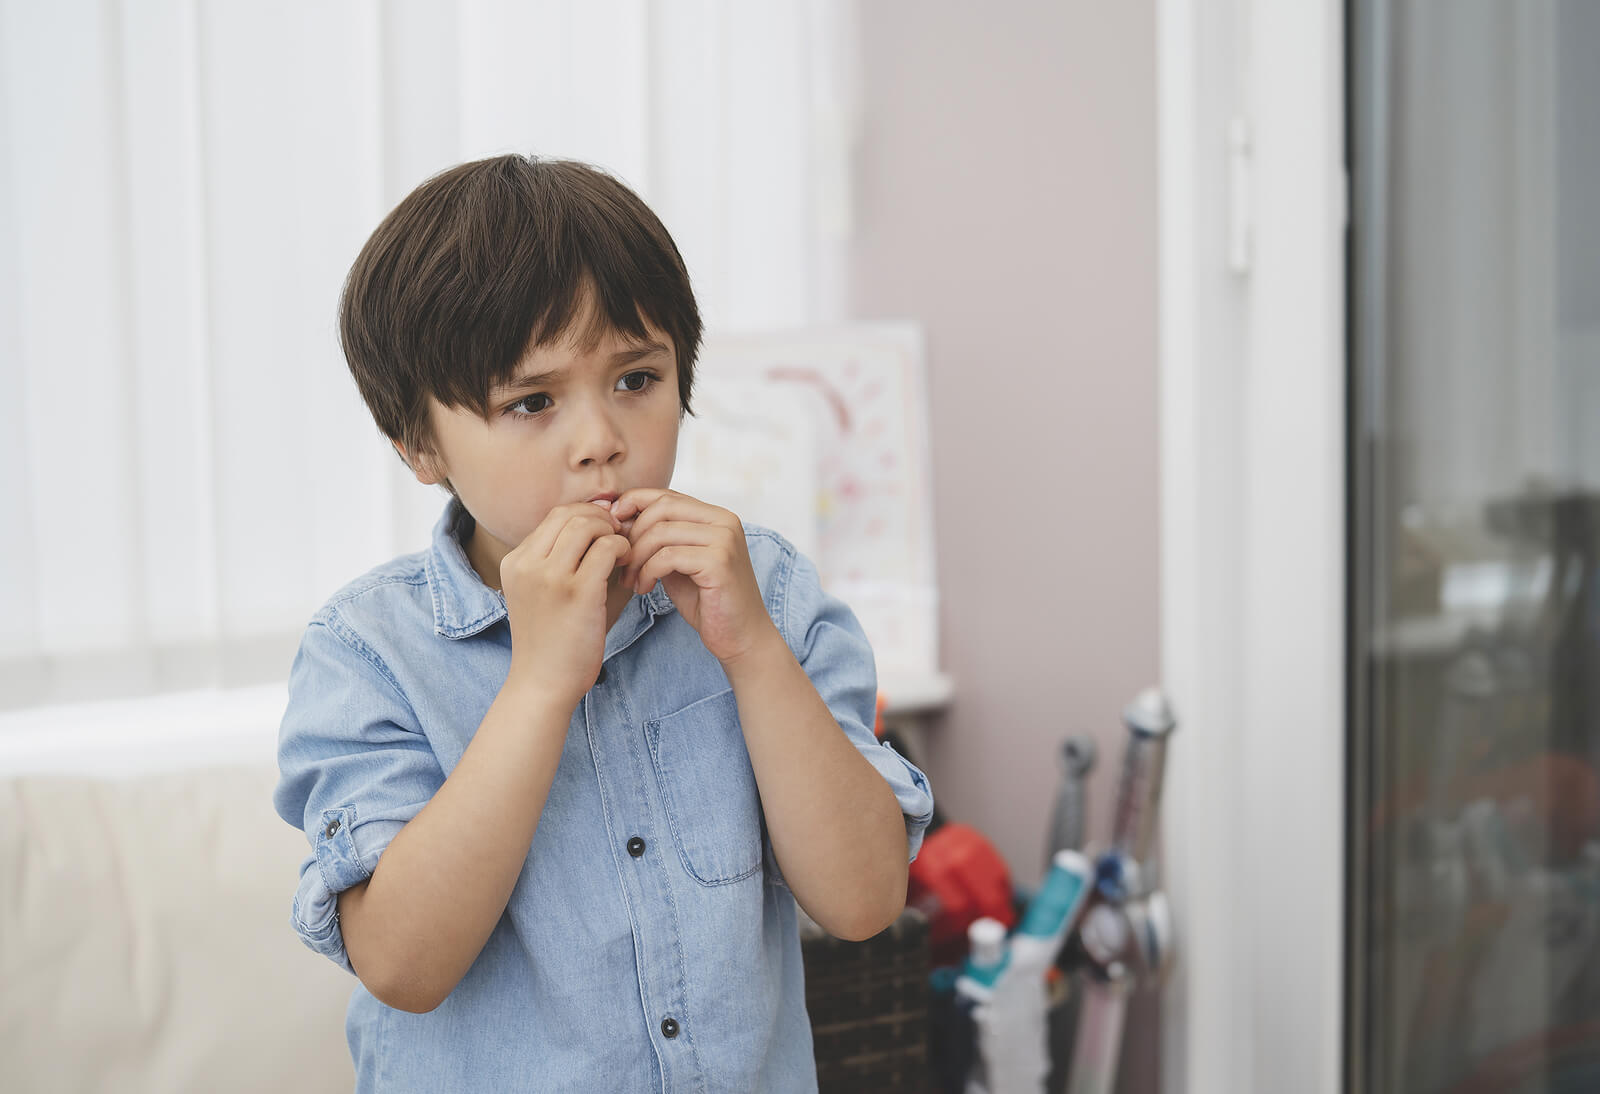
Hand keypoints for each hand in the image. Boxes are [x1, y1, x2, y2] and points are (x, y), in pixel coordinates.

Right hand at [500, 501, 630, 703]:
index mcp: (515, 562)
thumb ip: (562, 560)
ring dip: (613, 532)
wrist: (543, 684)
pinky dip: (623, 549)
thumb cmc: (551, 641)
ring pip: (588, 526)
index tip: (606, 529)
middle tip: (619, 534)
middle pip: (569, 514)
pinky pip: (607, 548)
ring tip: (623, 551)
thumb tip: (601, 525)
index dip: (587, 514)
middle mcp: (527, 564)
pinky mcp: (577, 592)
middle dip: (601, 517)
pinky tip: (627, 565)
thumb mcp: (542, 593)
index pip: (555, 516)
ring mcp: (550, 577)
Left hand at [612, 488, 780, 663]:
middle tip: (620, 563)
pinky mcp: (719, 562)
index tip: (612, 529)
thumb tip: (619, 518)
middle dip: (632, 534)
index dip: (633, 505)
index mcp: (716, 515)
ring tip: (631, 580)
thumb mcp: (678, 562)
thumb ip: (659, 538)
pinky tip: (645, 588)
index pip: (666, 495)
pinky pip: (667, 556)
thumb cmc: (707, 601)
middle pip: (662, 508)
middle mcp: (724, 521)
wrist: (740, 636)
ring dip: (636, 558)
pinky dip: (648, 572)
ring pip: (661, 532)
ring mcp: (724, 539)